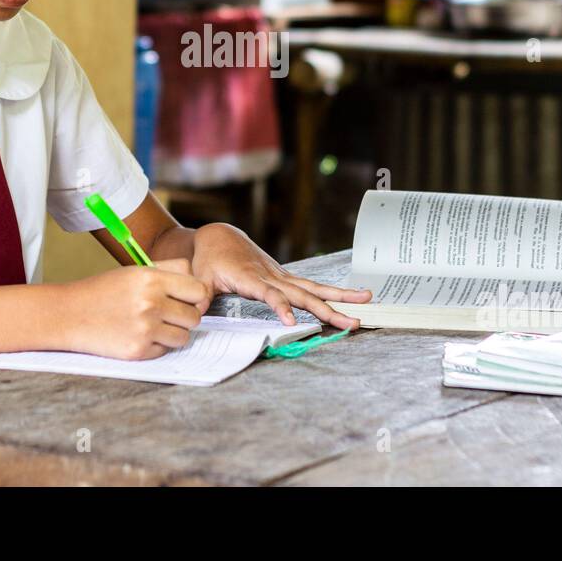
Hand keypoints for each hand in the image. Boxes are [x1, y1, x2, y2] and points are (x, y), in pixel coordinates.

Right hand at [62, 264, 211, 360]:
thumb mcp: (134, 271)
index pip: (199, 290)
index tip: (187, 299)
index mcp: (151, 279)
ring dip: (173, 333)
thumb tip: (199, 282)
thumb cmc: (104, 291)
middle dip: (185, 317)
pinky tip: (139, 335)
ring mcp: (145, 329)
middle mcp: (151, 303)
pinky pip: (165, 351)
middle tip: (169, 314)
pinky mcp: (137, 350)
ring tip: (154, 325)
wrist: (68, 314)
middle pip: (194, 316)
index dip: (196, 296)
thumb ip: (169, 270)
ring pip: (184, 337)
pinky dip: (156, 346)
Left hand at [189, 223, 370, 330]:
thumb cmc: (209, 259)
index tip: (292, 323)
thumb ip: (200, 295)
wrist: (219, 237)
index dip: (281, 307)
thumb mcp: (200, 277)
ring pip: (314, 288)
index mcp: (251, 278)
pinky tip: (352, 297)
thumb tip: (194, 312)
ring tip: (367, 301)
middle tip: (351, 321)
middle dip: (328, 309)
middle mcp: (272, 276)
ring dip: (341, 297)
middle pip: (304, 294)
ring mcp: (282, 276)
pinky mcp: (285, 278)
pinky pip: (312, 287)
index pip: (270, 295)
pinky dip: (332, 293)